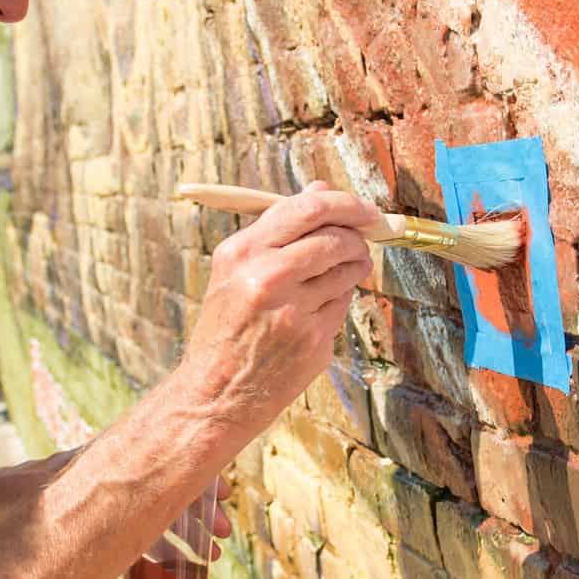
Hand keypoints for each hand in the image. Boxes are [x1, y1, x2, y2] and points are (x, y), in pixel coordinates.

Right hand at [177, 181, 376, 434]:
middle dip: (357, 238)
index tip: (363, 209)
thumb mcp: (236, 270)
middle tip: (360, 243)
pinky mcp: (313, 339)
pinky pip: (343, 304)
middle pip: (335, 238)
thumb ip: (279, 229)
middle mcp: (265, 277)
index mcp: (242, 251)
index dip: (345, 203)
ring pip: (346, 271)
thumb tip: (320, 187)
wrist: (215, 391)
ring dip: (352, 268)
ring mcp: (292, 310)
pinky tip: (317, 310)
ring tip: (337, 276)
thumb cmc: (227, 326)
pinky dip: (339, 300)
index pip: (307, 208)